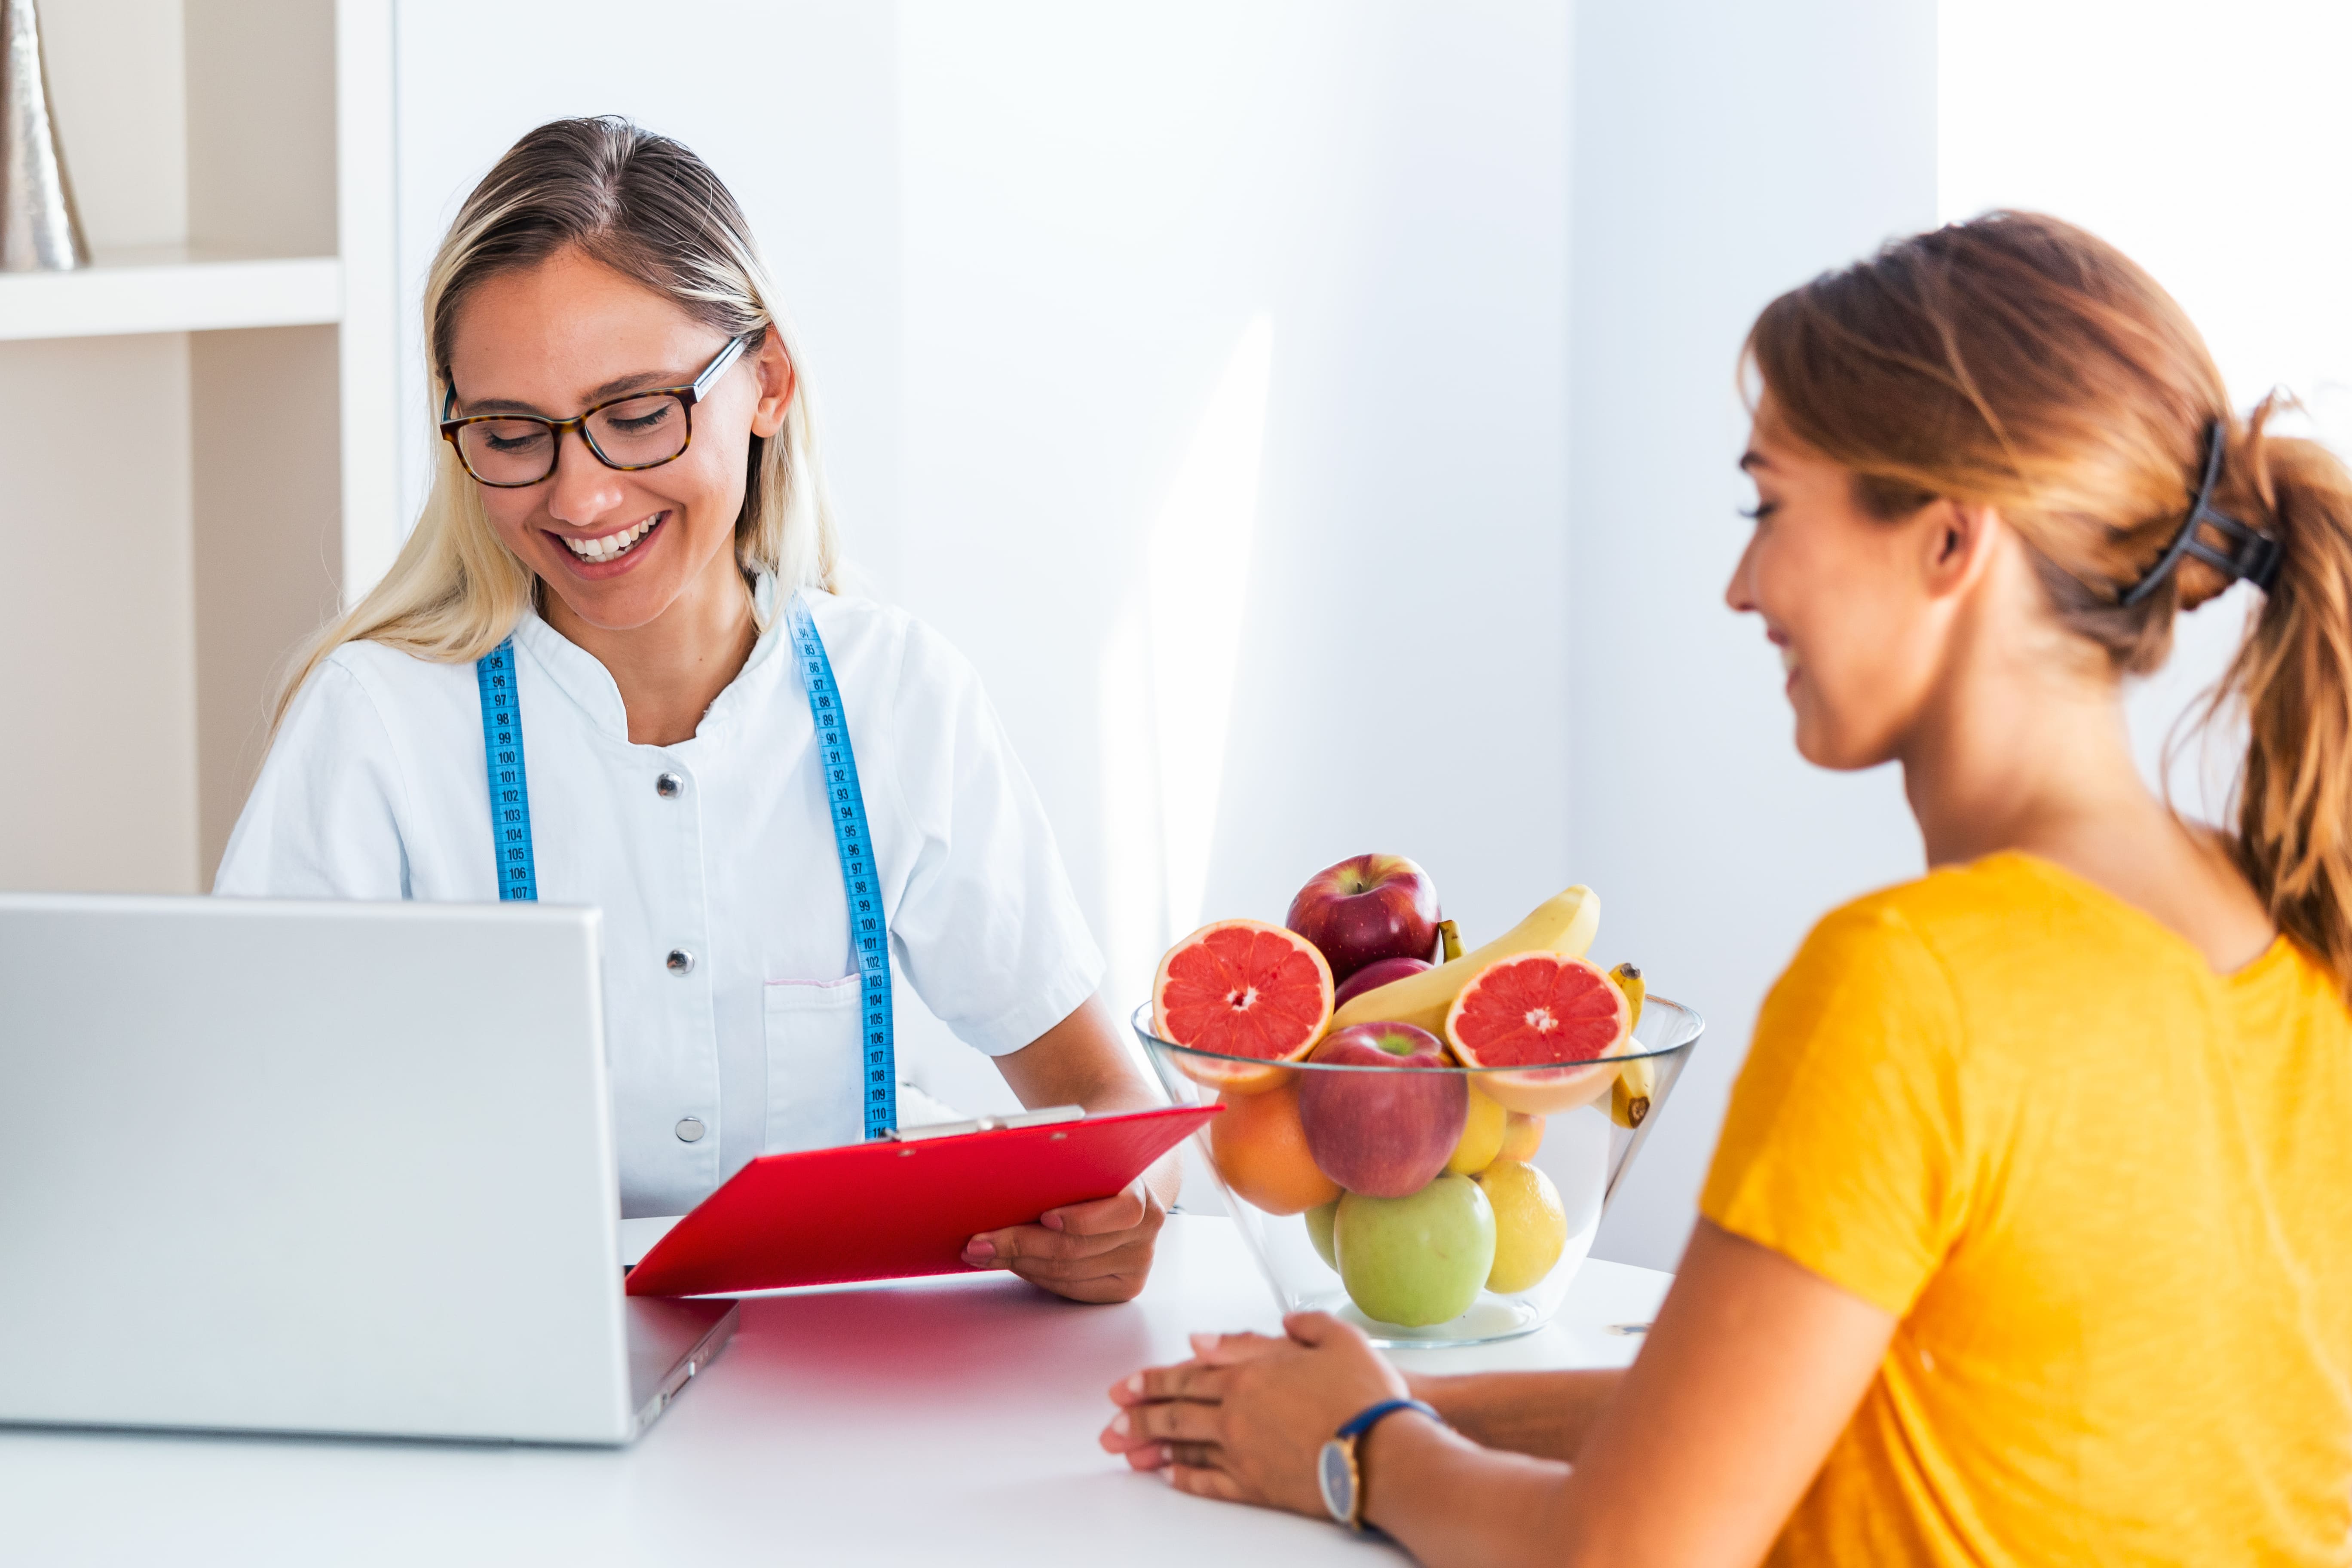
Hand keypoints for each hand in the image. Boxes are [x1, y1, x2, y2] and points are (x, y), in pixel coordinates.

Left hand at [961, 1175, 1165, 1302]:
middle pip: (1077, 1248)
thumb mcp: (1084, 1158)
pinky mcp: (1122, 1287)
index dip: (1080, 1218)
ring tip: (984, 1252)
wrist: (1122, 1191)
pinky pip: (1070, 1288)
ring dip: (1019, 1262)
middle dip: (1021, 1244)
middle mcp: (1144, 1232)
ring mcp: (1136, 1264)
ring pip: (1067, 1272)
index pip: (1121, 1210)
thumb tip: (997, 1147)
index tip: (1043, 1216)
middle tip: (980, 1242)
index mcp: (1142, 1193)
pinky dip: (1035, 1275)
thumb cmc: (1094, 1172)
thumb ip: (1059, 1161)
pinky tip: (1012, 1262)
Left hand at [1099, 1312, 1409, 1513]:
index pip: (1188, 1374)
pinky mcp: (1258, 1486)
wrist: (1387, 1450)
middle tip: (1111, 1418)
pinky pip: (1211, 1482)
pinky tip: (1170, 1475)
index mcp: (1252, 1373)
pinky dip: (1186, 1477)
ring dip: (1150, 1445)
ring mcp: (1244, 1452)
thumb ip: (1291, 1326)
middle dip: (1138, 1412)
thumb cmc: (1367, 1393)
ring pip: (1185, 1445)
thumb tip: (1256, 1326)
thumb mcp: (1334, 1337)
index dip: (1152, 1379)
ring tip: (1124, 1448)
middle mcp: (1238, 1413)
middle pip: (1176, 1410)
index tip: (1125, 1385)